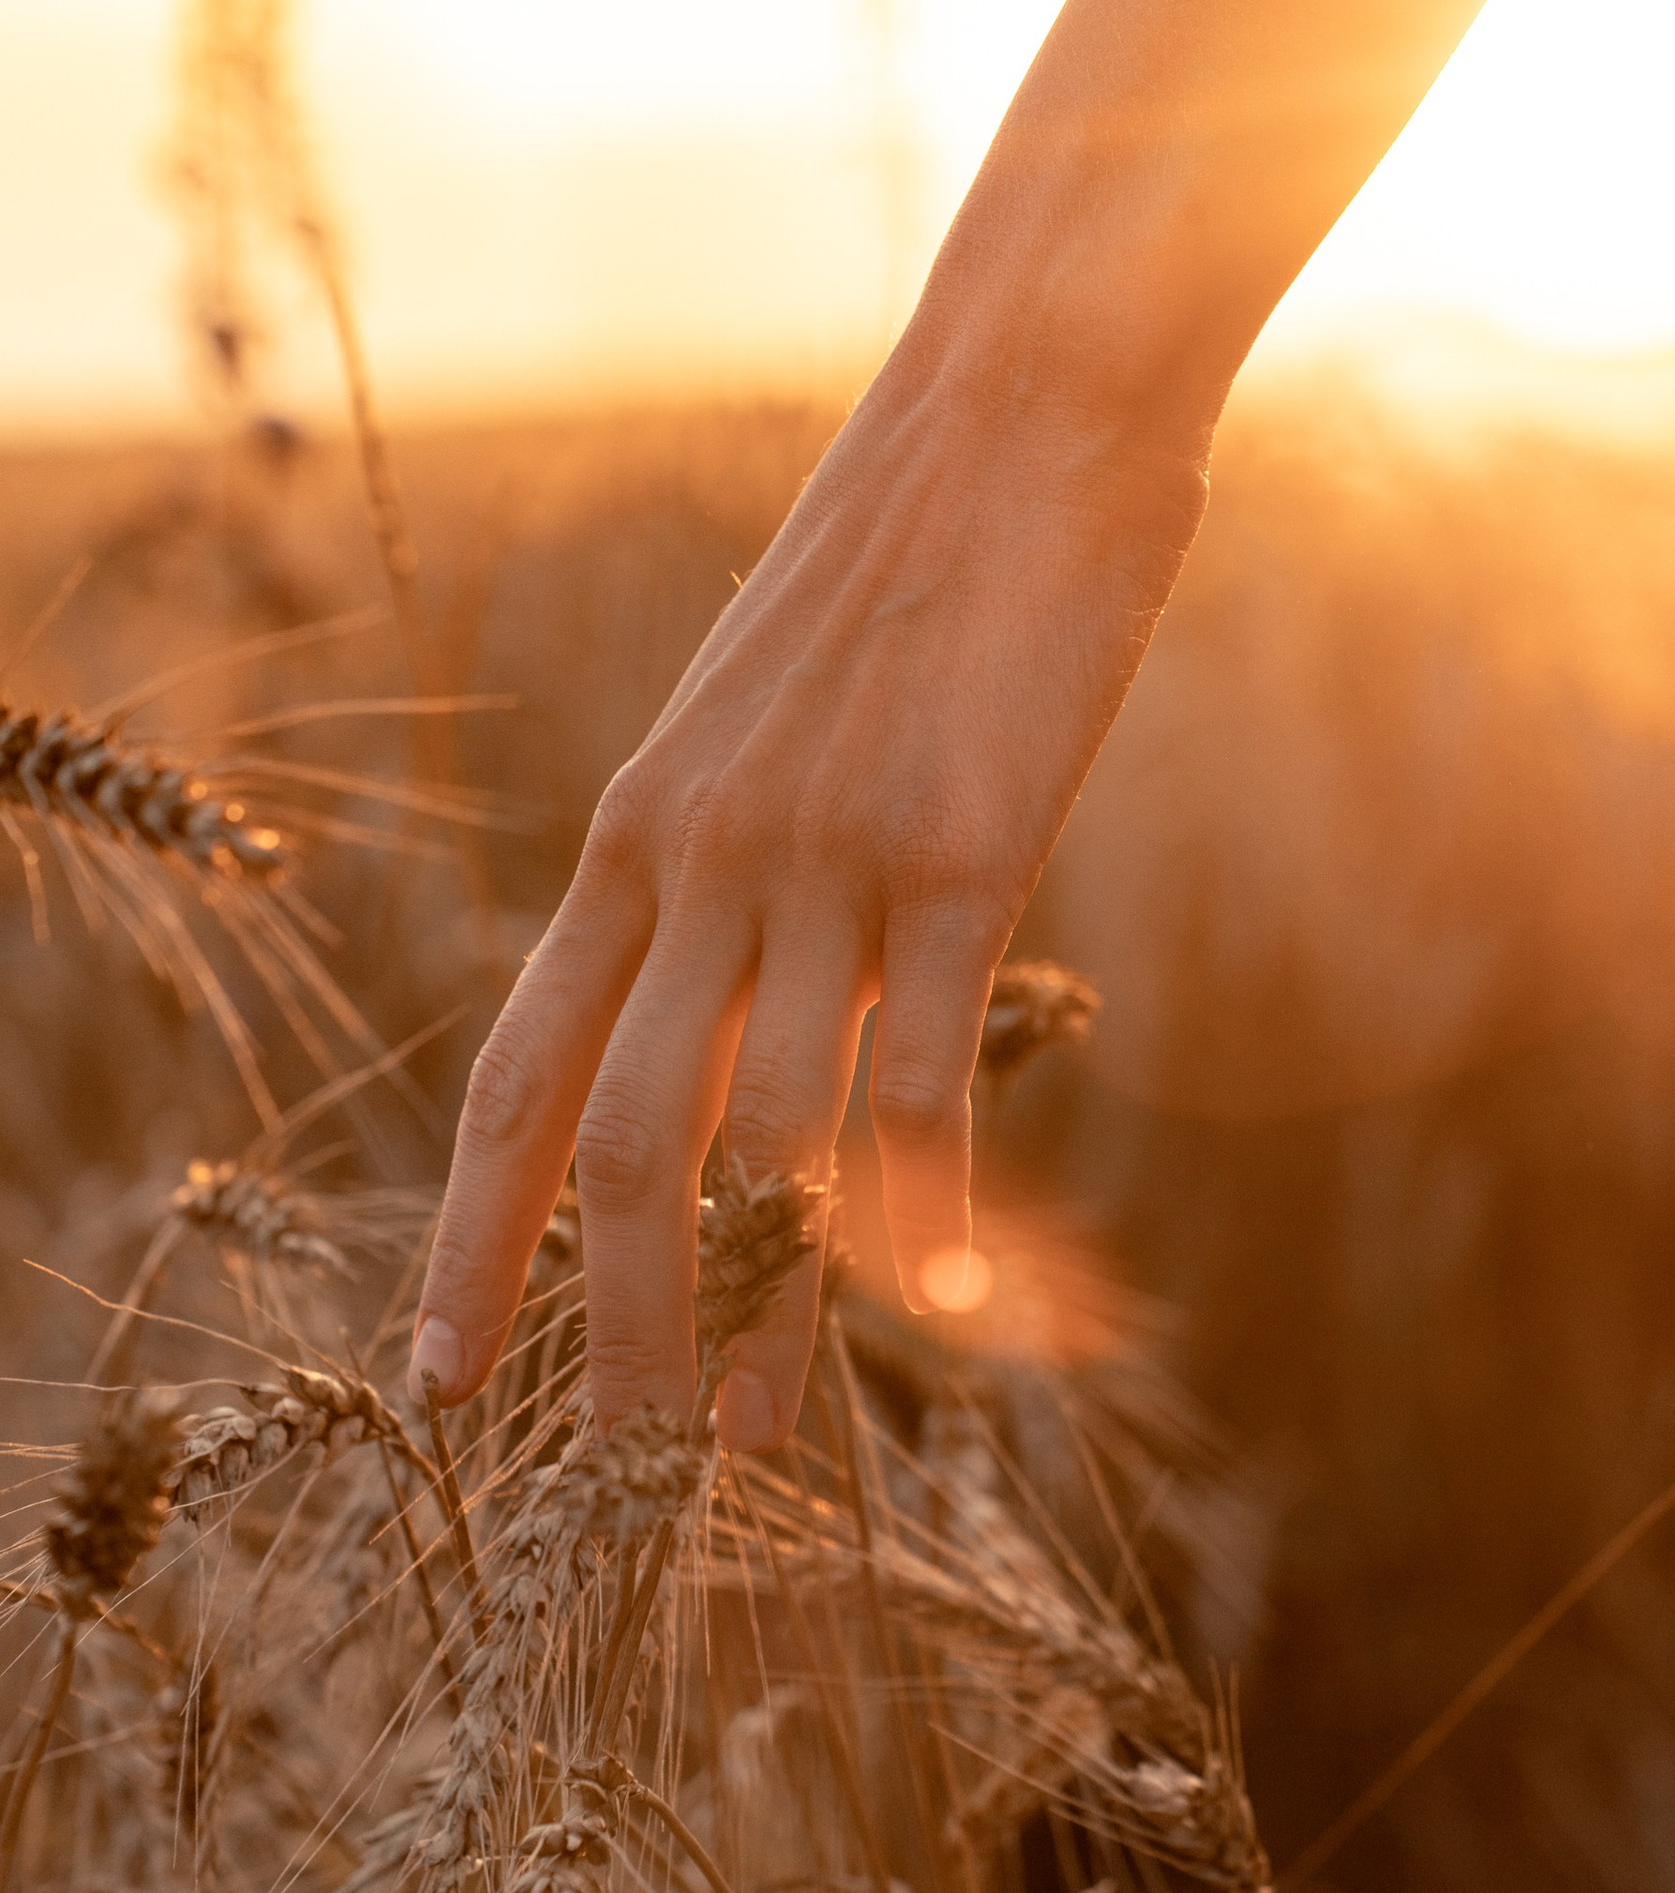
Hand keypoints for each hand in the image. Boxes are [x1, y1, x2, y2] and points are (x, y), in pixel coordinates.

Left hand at [408, 356, 1208, 1446]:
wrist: (1016, 417)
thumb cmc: (907, 575)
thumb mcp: (758, 725)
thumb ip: (727, 871)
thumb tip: (727, 1019)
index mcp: (637, 833)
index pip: (516, 1073)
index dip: (466, 1237)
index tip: (441, 1372)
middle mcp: (701, 859)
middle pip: (615, 1147)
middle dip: (609, 1329)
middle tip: (620, 1475)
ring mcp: (827, 860)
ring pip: (762, 1140)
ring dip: (767, 1313)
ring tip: (769, 1441)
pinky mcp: (966, 851)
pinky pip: (925, 1078)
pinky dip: (927, 1212)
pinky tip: (943, 1296)